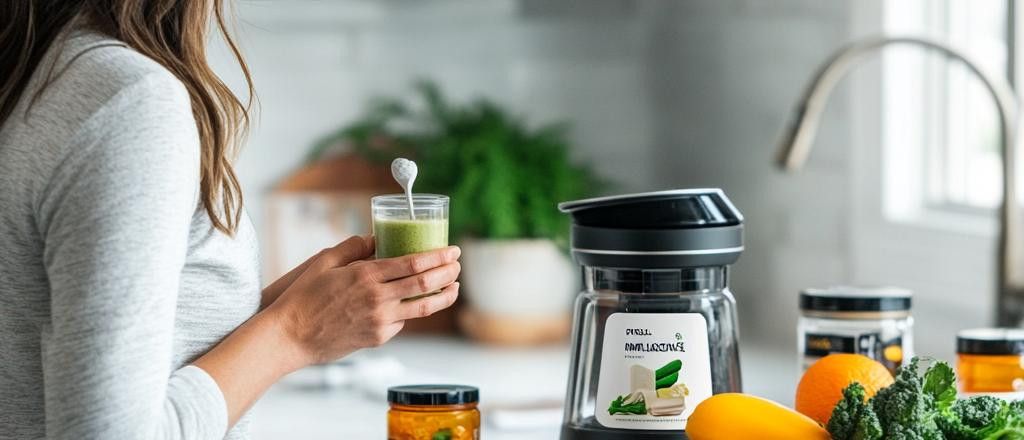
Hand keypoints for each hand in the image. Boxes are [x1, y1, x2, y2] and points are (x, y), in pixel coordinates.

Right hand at [266, 235, 461, 364]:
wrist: (290, 336)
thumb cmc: (303, 297)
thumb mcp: (325, 262)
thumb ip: (353, 247)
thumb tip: (375, 238)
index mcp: (366, 275)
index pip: (414, 263)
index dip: (438, 256)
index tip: (452, 250)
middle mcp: (378, 298)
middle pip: (425, 283)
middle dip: (448, 272)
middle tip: (458, 264)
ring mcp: (380, 321)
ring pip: (423, 307)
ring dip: (444, 296)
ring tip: (455, 287)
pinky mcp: (378, 338)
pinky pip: (402, 321)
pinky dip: (410, 310)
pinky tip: (415, 303)